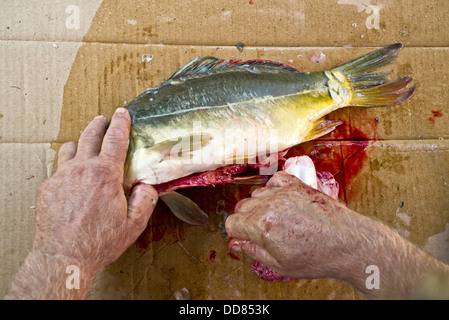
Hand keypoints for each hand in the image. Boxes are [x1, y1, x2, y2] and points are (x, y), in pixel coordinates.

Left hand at [34, 108, 157, 272]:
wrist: (64, 257)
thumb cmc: (99, 242)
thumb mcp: (133, 224)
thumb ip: (145, 201)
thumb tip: (147, 186)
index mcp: (105, 174)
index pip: (114, 139)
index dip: (120, 123)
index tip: (122, 113)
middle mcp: (81, 170)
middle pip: (89, 136)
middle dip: (98, 124)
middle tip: (103, 120)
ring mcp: (61, 177)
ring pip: (69, 149)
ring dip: (79, 144)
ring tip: (84, 147)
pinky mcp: (47, 188)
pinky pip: (58, 169)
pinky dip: (67, 167)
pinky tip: (73, 179)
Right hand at [225, 171, 364, 279]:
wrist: (348, 243)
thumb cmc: (318, 257)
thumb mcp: (279, 265)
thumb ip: (253, 251)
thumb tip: (236, 243)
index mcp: (262, 226)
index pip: (232, 222)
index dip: (237, 233)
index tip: (245, 237)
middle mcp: (270, 205)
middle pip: (241, 207)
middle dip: (247, 220)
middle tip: (262, 232)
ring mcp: (284, 192)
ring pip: (256, 194)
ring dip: (260, 205)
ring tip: (276, 219)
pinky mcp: (297, 185)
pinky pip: (274, 179)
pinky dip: (273, 188)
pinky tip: (281, 202)